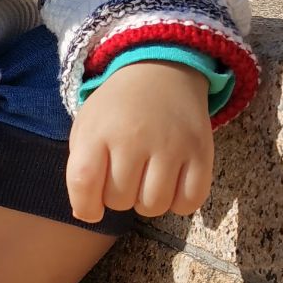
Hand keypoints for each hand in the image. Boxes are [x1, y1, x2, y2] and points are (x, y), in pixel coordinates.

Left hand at [65, 60, 213, 225]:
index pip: (83, 182)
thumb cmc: (118, 108)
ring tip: (146, 181)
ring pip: (153, 205)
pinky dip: (179, 203)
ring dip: (147, 202)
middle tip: (124, 176)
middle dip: (118, 197)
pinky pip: (189, 202)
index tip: (91, 210)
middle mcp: (134, 137)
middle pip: (119, 199)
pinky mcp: (201, 152)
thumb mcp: (87, 126)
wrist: (161, 71)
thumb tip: (89, 211)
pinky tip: (172, 185)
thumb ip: (81, 166)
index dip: (85, 207)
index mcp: (99, 130)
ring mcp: (171, 145)